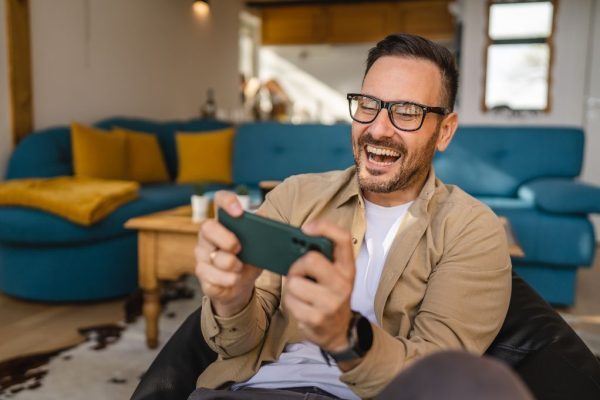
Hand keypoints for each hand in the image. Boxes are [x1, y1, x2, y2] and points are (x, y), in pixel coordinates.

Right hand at [195, 191, 261, 316]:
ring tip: (240, 270)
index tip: (239, 212)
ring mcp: (202, 255)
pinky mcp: (202, 274)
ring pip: (212, 257)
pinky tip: (233, 280)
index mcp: (223, 222)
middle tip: (238, 248)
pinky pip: (210, 277)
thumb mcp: (260, 245)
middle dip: (226, 239)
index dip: (227, 201)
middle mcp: (208, 235)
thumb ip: (262, 231)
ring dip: (231, 266)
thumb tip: (264, 216)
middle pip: (208, 227)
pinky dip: (226, 281)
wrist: (241, 285)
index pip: (220, 201)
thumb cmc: (249, 260)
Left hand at [283, 220, 354, 351]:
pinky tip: (301, 306)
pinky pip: (290, 300)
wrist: (337, 331)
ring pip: (294, 282)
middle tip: (299, 273)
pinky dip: (290, 302)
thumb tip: (298, 241)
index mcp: (348, 268)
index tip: (306, 228)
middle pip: (311, 259)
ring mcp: (331, 302)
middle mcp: (343, 284)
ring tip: (301, 292)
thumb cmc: (331, 295)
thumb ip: (324, 258)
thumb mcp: (335, 275)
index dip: (324, 227)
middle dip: (297, 265)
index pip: (342, 238)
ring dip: (291, 287)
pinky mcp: (316, 318)